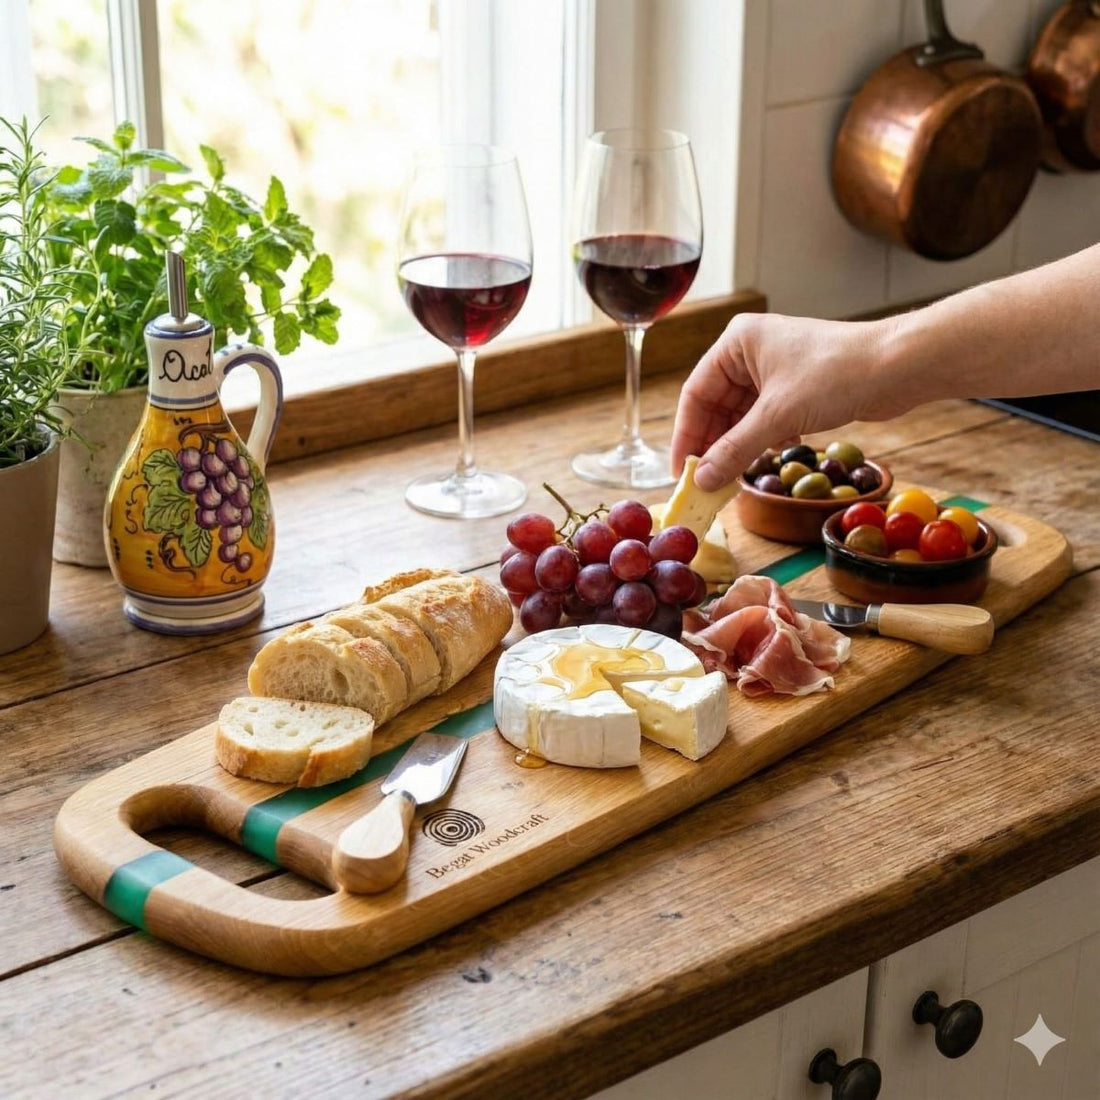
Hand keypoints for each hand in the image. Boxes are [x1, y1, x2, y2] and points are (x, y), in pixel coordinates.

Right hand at [671, 312, 898, 491]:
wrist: (898, 366)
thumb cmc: (836, 374)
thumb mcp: (778, 416)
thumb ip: (735, 450)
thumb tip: (703, 481)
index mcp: (736, 342)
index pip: (696, 394)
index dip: (686, 435)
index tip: (682, 471)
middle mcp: (751, 352)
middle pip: (717, 407)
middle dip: (713, 445)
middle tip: (705, 482)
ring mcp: (775, 369)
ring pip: (742, 416)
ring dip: (738, 447)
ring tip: (731, 479)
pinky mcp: (797, 387)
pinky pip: (765, 419)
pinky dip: (762, 441)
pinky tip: (766, 459)